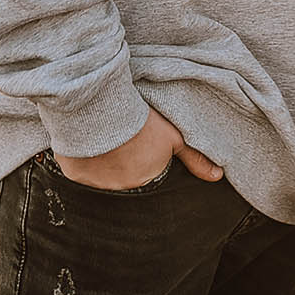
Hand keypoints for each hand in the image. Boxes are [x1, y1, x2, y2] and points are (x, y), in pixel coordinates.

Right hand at [53, 107, 223, 189]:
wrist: (101, 107)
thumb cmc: (140, 119)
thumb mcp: (174, 135)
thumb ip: (196, 158)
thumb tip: (218, 178)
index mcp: (146, 178)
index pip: (146, 173)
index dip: (143, 154)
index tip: (139, 139)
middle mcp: (123, 187)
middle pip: (124, 175)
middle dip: (123, 160)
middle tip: (121, 136)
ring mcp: (98, 184)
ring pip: (101, 174)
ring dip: (102, 160)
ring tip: (103, 135)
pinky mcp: (76, 176)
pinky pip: (79, 171)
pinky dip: (81, 158)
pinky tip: (85, 140)